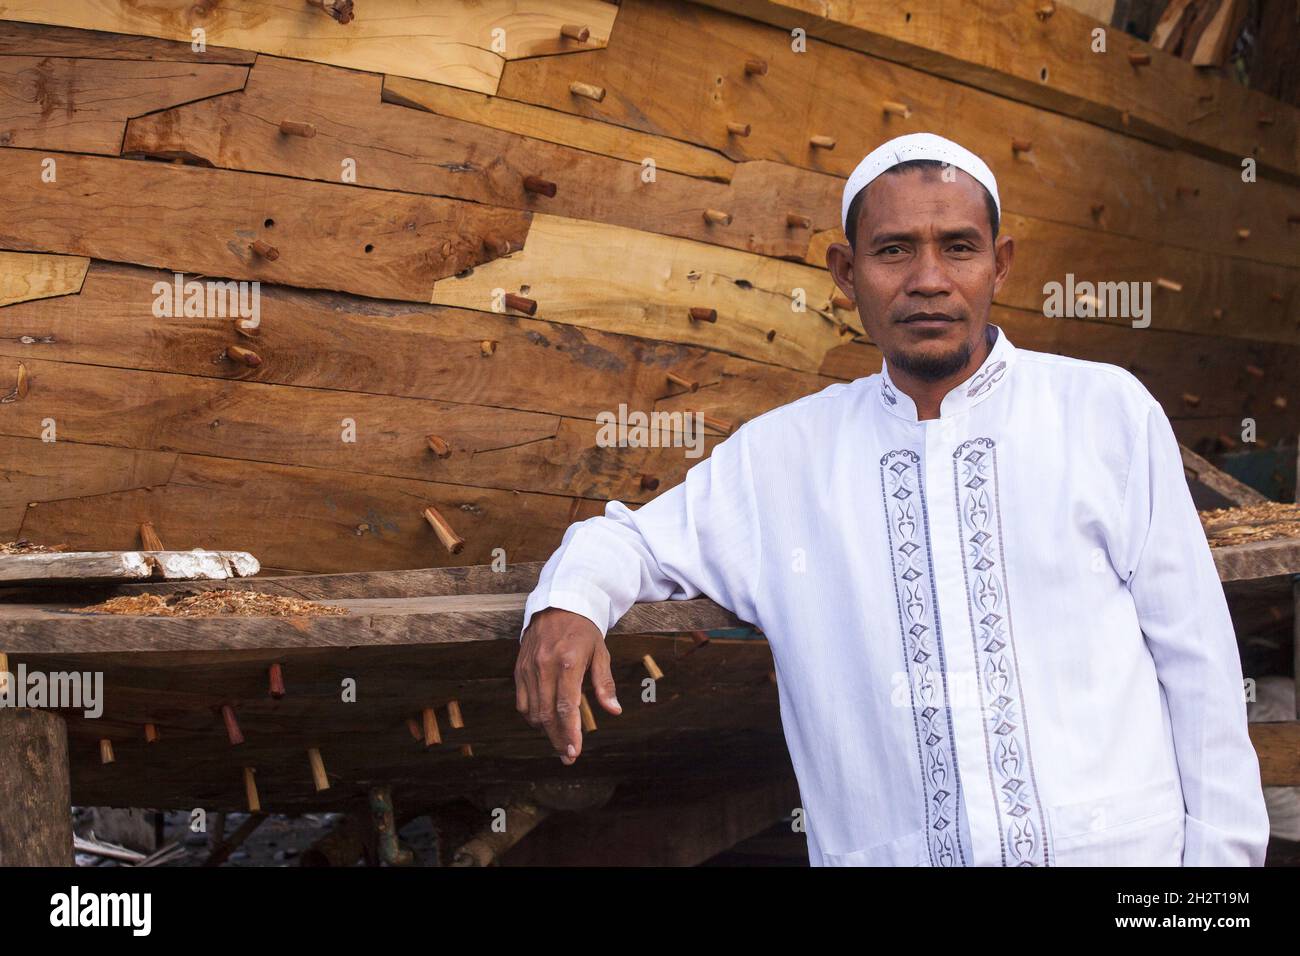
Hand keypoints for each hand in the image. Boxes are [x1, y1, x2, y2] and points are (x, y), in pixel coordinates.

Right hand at [515, 607, 621, 764]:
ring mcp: (529, 668)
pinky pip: (522, 702)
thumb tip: (614, 710)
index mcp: (568, 663)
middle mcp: (545, 667)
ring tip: (561, 742)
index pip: (566, 707)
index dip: (570, 733)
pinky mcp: (519, 669)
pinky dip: (533, 717)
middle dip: (558, 740)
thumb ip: (604, 684)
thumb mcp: (601, 653)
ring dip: (546, 732)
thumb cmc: (584, 631)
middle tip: (568, 757)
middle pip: (548, 715)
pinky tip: (545, 723)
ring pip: (533, 712)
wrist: (558, 604)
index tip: (575, 752)